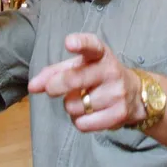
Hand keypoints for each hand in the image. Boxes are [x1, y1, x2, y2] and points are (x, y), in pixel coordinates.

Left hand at [27, 33, 145, 131]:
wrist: (134, 94)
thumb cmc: (97, 75)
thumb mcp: (79, 66)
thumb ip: (54, 73)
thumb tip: (32, 86)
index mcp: (100, 54)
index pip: (92, 45)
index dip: (80, 43)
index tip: (69, 42)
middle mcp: (111, 70)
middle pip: (75, 79)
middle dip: (56, 85)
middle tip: (51, 89)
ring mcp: (117, 93)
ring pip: (75, 105)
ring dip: (71, 106)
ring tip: (82, 100)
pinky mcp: (119, 114)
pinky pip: (83, 123)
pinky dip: (79, 121)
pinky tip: (88, 114)